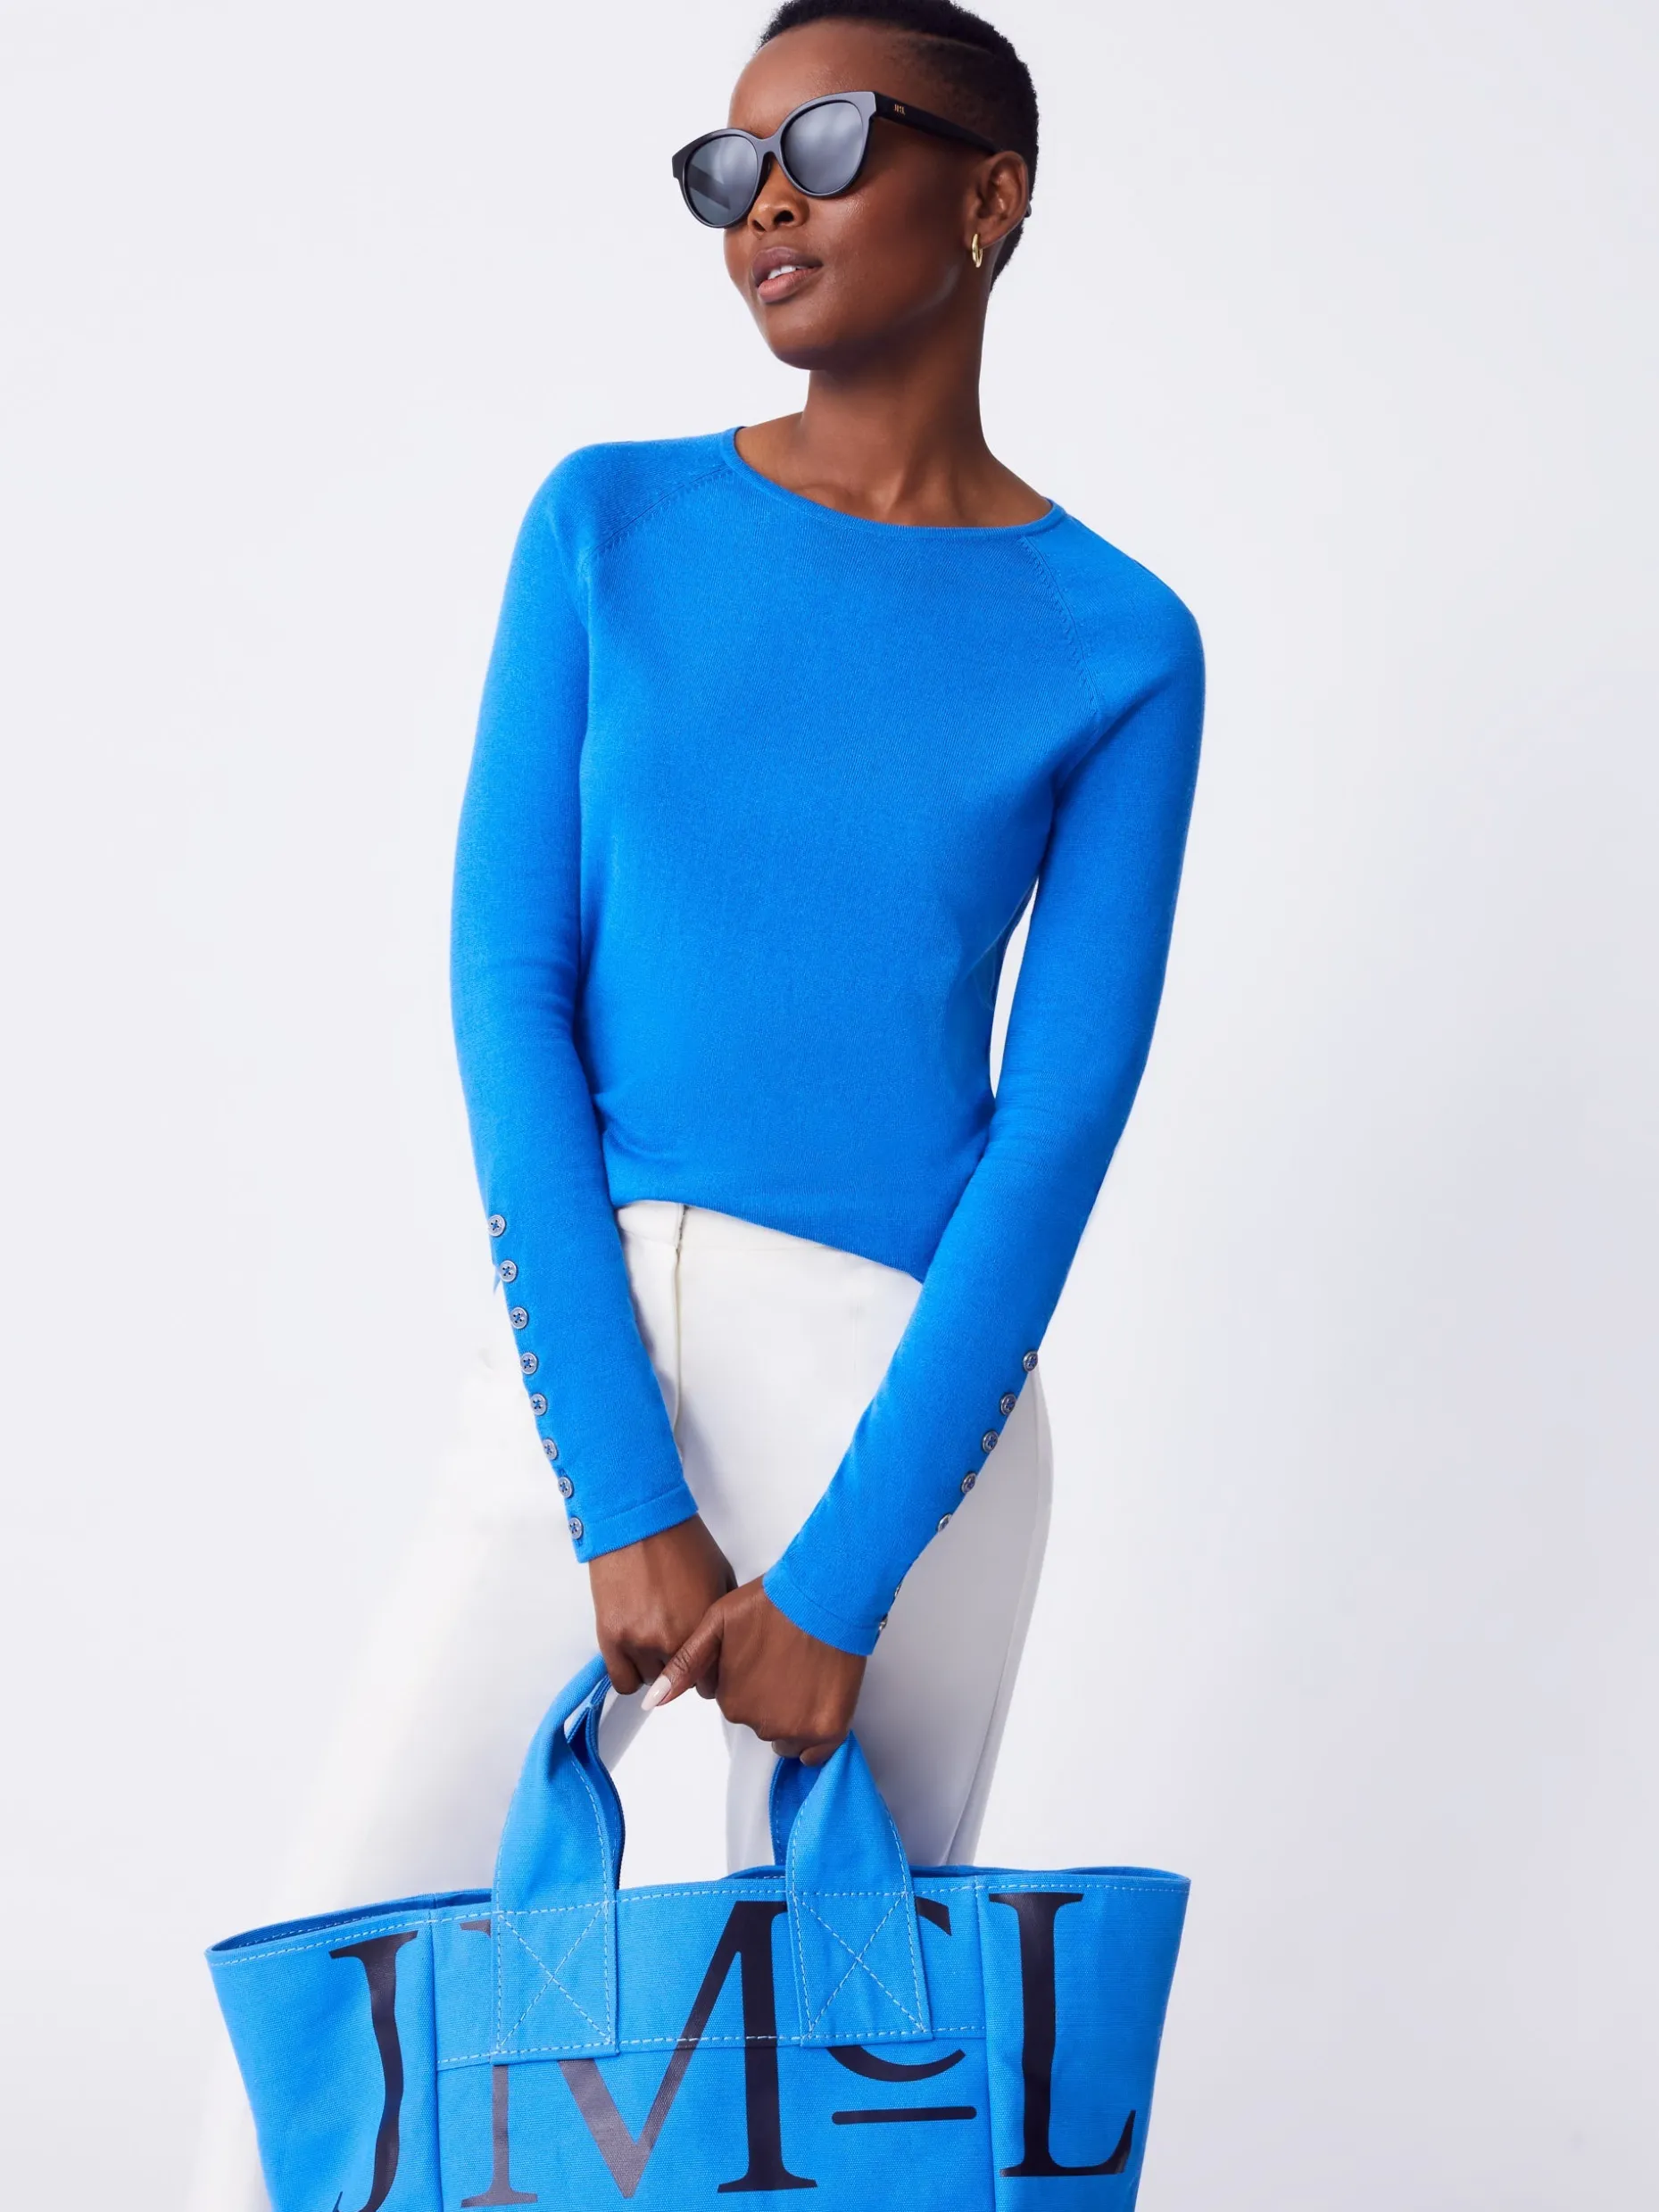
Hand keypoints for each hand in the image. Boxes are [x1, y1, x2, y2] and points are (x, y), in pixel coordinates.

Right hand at [588, 1517, 734, 1694]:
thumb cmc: (681, 1541)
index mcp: (703, 1626)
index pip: (712, 1678)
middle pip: (683, 1682)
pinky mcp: (611, 1637)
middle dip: (684, 1665)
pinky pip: (623, 1681)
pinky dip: (631, 1673)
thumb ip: (722, 1617)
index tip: (703, 1661)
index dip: (708, 1670)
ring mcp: (639, 1641)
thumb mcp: (720, 1576)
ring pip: (653, 1681)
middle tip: (676, 1640)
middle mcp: (672, 1639)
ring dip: (656, 1666)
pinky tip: (636, 1655)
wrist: (638, 1520)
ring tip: (654, 1637)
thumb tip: (725, 1642)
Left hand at [645, 1578, 865, 1765]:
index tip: (762, 1655)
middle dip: (769, 1697)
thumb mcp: (716, 1623)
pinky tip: (816, 1699)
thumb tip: (653, 1703)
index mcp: (732, 1701)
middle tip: (784, 1660)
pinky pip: (814, 1751)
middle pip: (761, 1721)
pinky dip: (814, 1733)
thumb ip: (686, 1665)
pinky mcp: (828, 1729)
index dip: (750, 1678)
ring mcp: (797, 1729)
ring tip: (803, 1672)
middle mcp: (761, 1723)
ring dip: (792, 1713)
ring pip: (787, 1737)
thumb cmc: (771, 1603)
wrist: (824, 1593)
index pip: (737, 1703)